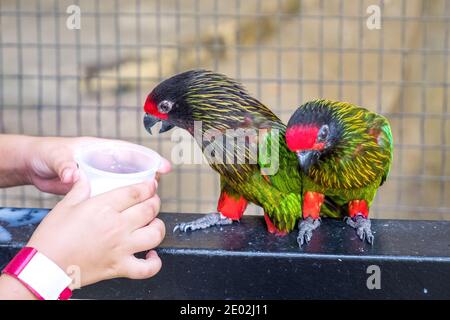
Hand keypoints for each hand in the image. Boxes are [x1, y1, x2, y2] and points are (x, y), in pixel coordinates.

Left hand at [23, 136, 170, 194]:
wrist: (31, 166)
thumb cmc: (44, 154)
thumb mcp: (55, 156)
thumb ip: (64, 164)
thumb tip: (72, 174)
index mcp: (99, 149)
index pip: (130, 151)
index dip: (149, 158)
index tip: (163, 168)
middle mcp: (103, 162)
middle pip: (133, 168)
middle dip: (149, 176)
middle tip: (159, 189)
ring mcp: (100, 175)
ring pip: (124, 182)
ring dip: (137, 191)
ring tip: (150, 202)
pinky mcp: (93, 189)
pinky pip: (112, 194)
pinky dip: (121, 201)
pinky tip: (128, 211)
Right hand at [26, 172, 164, 286]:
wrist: (44, 267)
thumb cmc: (52, 237)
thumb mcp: (64, 205)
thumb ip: (79, 189)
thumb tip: (84, 176)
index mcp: (104, 207)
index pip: (136, 192)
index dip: (148, 186)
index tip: (151, 185)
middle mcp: (117, 226)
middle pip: (150, 209)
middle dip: (155, 202)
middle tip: (152, 201)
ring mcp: (121, 248)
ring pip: (155, 235)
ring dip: (158, 227)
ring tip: (153, 224)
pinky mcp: (119, 267)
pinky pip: (147, 269)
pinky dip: (154, 263)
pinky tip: (152, 256)